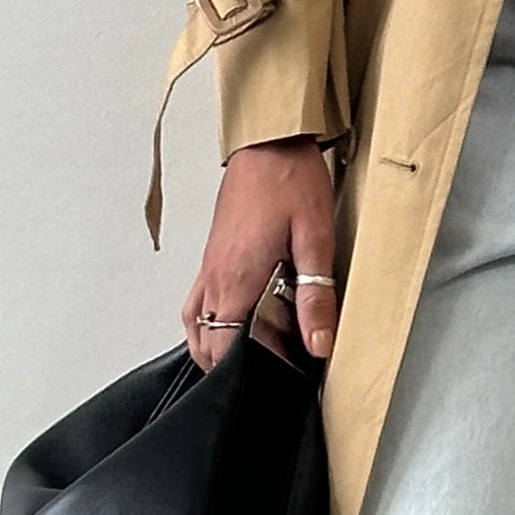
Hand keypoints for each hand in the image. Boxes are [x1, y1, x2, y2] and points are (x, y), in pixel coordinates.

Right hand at [182, 134, 337, 370]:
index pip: (225, 348)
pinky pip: (198, 300)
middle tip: (265, 371)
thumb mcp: (315, 239)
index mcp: (237, 280)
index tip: (280, 373)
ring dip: (213, 345)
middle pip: (205, 343)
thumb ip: (316, 295)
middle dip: (228, 366)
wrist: (269, 140)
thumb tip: (319, 343)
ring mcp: (209, 266)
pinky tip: (234, 319)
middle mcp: (215, 277)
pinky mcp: (213, 254)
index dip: (249, 370)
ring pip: (195, 324)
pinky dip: (208, 321)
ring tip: (245, 356)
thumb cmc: (290, 181)